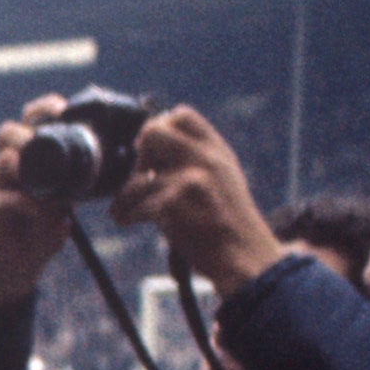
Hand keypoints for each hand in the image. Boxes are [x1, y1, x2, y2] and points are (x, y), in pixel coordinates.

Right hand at [0, 92, 83, 308]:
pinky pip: (7, 198)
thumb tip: (108, 167)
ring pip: (5, 160)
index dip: (42, 109)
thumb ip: (77, 185)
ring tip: (55, 187)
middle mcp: (6, 169)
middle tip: (52, 142)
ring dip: (33, 167)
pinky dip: (32, 205)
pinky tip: (50, 216)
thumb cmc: (41, 233)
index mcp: (26, 160)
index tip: (63, 109)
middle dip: (31, 132)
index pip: (28, 123)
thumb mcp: (65, 204)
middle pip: (8, 133)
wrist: (15, 271)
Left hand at [113, 108, 287, 294]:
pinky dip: (125, 215)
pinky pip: (134, 205)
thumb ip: (198, 159)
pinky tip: (127, 221)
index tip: (151, 151)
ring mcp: (189, 180)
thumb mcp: (225, 178)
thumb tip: (156, 148)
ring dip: (124, 197)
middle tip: (140, 179)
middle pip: (152, 133)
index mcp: (216, 150)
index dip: (159, 127)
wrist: (244, 254)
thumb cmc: (230, 223)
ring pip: (136, 178)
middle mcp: (204, 158)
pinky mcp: (174, 204)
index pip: (181, 114)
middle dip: (139, 156)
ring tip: (125, 209)